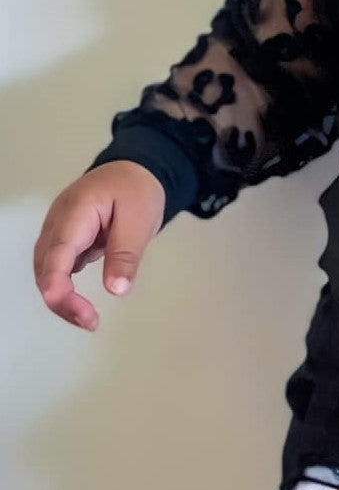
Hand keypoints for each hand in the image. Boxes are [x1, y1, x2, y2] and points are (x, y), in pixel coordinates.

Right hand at [33, 162, 165, 330]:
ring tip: (87, 318)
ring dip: (61, 298)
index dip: (60, 289)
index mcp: (75, 212)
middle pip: (45, 268)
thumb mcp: (141, 220)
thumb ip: (126, 254)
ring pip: (46, 271)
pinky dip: (64, 287)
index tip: (78, 312)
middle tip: (90, 322)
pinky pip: (56, 267)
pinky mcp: (64, 238)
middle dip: (61, 301)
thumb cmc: (138, 189)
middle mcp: (57, 221)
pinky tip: (81, 302)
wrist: (136, 168)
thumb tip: (116, 289)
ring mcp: (58, 229)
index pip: (57, 256)